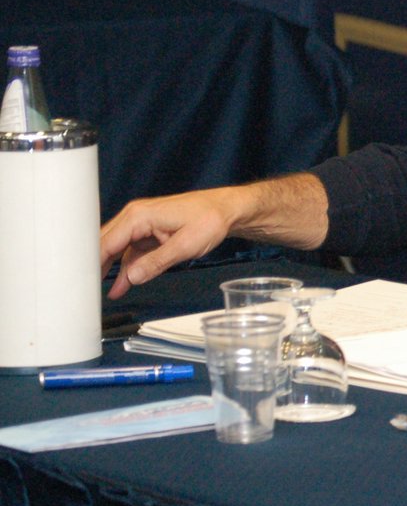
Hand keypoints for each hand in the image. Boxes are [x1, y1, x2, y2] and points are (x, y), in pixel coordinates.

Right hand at [99, 176, 328, 298]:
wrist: (229, 210)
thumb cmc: (211, 220)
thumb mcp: (186, 245)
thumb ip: (156, 262)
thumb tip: (130, 277)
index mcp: (139, 216)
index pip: (106, 241)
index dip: (91, 262)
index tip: (79, 281)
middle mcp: (135, 218)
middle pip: (105, 244)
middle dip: (93, 267)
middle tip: (81, 291)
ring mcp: (142, 226)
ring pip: (117, 250)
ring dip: (110, 271)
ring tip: (99, 294)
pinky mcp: (150, 233)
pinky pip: (132, 252)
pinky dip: (126, 268)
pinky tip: (121, 286)